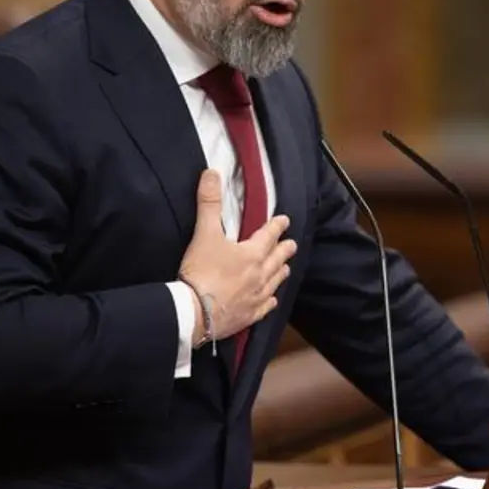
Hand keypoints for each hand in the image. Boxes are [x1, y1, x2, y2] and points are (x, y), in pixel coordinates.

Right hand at [179, 170, 295, 341]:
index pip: (269, 235)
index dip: (277, 226)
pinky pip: (266, 307)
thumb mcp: (204, 233)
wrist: (195, 311)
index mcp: (252, 253)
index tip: (285, 220)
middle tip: (292, 244)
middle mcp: (260, 275)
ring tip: (286, 268)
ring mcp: (256, 297)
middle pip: (277, 259)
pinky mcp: (249, 315)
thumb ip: (209, 203)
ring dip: (281, 272)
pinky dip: (270, 301)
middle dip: (285, 249)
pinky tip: (272, 300)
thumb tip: (212, 173)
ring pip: (275, 282)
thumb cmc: (201, 271)